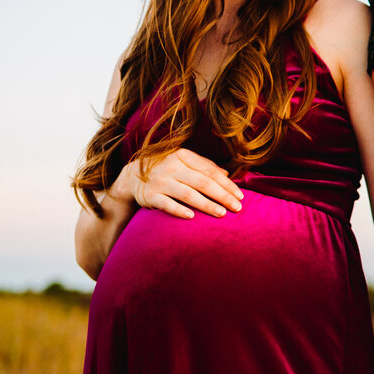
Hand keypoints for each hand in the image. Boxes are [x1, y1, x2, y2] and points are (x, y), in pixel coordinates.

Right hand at [109, 150, 242, 218]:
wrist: (133, 177)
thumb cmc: (167, 171)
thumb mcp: (184, 163)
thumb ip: (204, 167)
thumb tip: (227, 175)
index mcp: (182, 156)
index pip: (210, 171)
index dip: (227, 184)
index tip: (240, 197)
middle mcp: (171, 167)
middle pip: (202, 182)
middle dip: (222, 196)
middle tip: (237, 208)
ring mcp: (159, 181)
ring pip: (188, 194)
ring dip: (206, 204)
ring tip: (222, 213)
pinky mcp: (149, 196)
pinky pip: (167, 204)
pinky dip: (179, 210)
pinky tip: (192, 217)